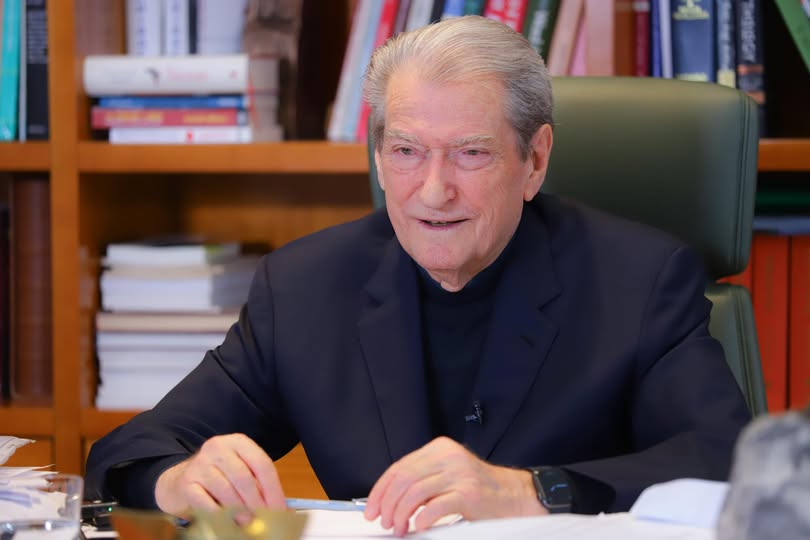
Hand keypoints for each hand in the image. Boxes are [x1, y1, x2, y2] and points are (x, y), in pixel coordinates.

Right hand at [154, 433, 285, 518]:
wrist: (179, 480)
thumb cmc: (218, 476)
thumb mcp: (240, 472)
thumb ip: (260, 486)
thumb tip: (283, 510)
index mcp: (237, 442)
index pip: (262, 463)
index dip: (273, 489)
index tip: (279, 508)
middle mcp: (217, 448)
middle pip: (244, 477)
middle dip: (258, 502)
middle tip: (266, 519)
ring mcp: (200, 464)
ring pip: (226, 490)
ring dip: (240, 510)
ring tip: (249, 523)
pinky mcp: (186, 483)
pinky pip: (206, 502)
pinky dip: (220, 514)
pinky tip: (228, 522)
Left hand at [363, 437, 546, 535]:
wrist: (516, 495)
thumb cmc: (481, 489)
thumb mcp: (449, 474)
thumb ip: (423, 479)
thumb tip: (389, 499)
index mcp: (439, 448)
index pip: (399, 467)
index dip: (380, 489)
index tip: (372, 508)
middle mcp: (448, 457)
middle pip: (403, 479)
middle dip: (387, 504)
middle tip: (383, 521)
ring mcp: (459, 474)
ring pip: (414, 493)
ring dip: (400, 515)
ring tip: (399, 528)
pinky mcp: (469, 494)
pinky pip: (436, 506)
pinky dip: (422, 519)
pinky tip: (418, 526)